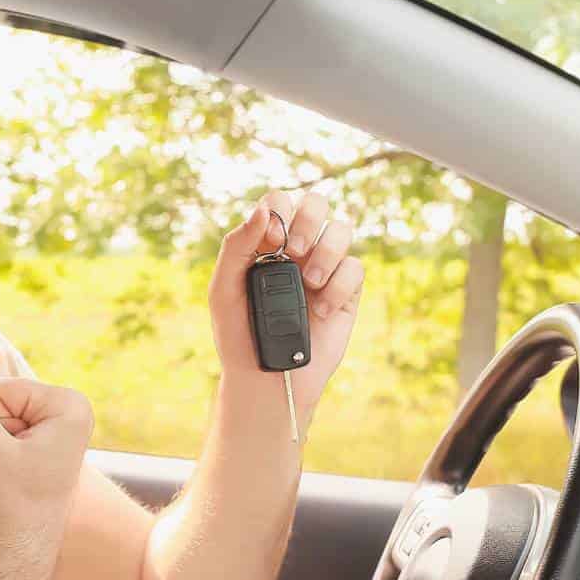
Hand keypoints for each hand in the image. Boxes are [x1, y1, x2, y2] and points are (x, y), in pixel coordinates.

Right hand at [0, 378, 92, 579]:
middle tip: (7, 468)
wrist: (17, 549)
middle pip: (2, 399)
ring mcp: (59, 432)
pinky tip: (9, 478)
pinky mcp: (44, 449)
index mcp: (71, 407)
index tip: (9, 458)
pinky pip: (4, 433)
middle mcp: (73, 414)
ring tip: (9, 475)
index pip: (1, 389)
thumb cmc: (8, 501)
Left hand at [209, 190, 364, 421]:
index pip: (280, 200)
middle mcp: (297, 249)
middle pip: (317, 202)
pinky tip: (322, 312)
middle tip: (294, 251)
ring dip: (327, 251)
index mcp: (266, 242)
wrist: (266, 378)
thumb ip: (237, 246)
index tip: (273, 239)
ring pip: (342, 230)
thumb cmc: (238, 334)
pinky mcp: (345, 293)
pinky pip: (355, 269)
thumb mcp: (224, 289)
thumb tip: (262, 211)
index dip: (281, 209)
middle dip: (308, 219)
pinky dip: (339, 287)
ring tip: (310, 283)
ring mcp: (323, 269)